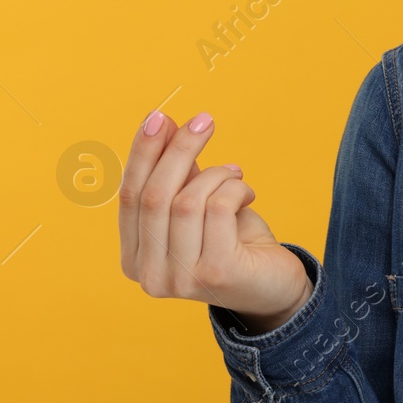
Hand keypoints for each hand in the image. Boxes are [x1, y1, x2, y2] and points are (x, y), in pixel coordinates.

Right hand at [118, 109, 311, 329]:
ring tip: (234, 173)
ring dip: (216, 174)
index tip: (160, 116)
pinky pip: (218, 208)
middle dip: (178, 150)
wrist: (274, 286)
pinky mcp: (216, 273)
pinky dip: (234, 188)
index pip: (129, 196)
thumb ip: (177, 173)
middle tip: (204, 121)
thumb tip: (162, 123)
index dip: (142, 154)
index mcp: (134, 258)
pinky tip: (247, 193)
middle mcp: (148, 275)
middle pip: (154, 196)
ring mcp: (180, 279)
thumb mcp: (198, 204)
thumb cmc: (232, 241)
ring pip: (187, 201)